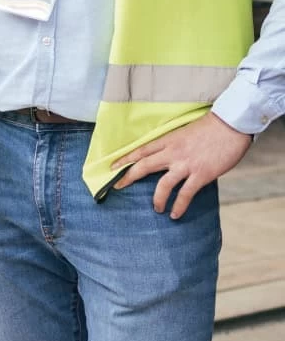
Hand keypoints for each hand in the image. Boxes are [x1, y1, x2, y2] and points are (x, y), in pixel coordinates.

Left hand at [112, 111, 251, 218]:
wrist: (229, 126)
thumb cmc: (208, 128)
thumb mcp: (184, 133)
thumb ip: (174, 145)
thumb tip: (167, 156)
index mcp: (167, 141)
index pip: (140, 150)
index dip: (125, 159)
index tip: (112, 166)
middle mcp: (172, 153)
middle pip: (144, 166)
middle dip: (128, 177)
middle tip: (117, 187)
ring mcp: (186, 165)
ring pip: (163, 184)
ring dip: (157, 199)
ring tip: (157, 209)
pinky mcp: (201, 175)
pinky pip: (185, 194)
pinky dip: (179, 206)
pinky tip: (175, 214)